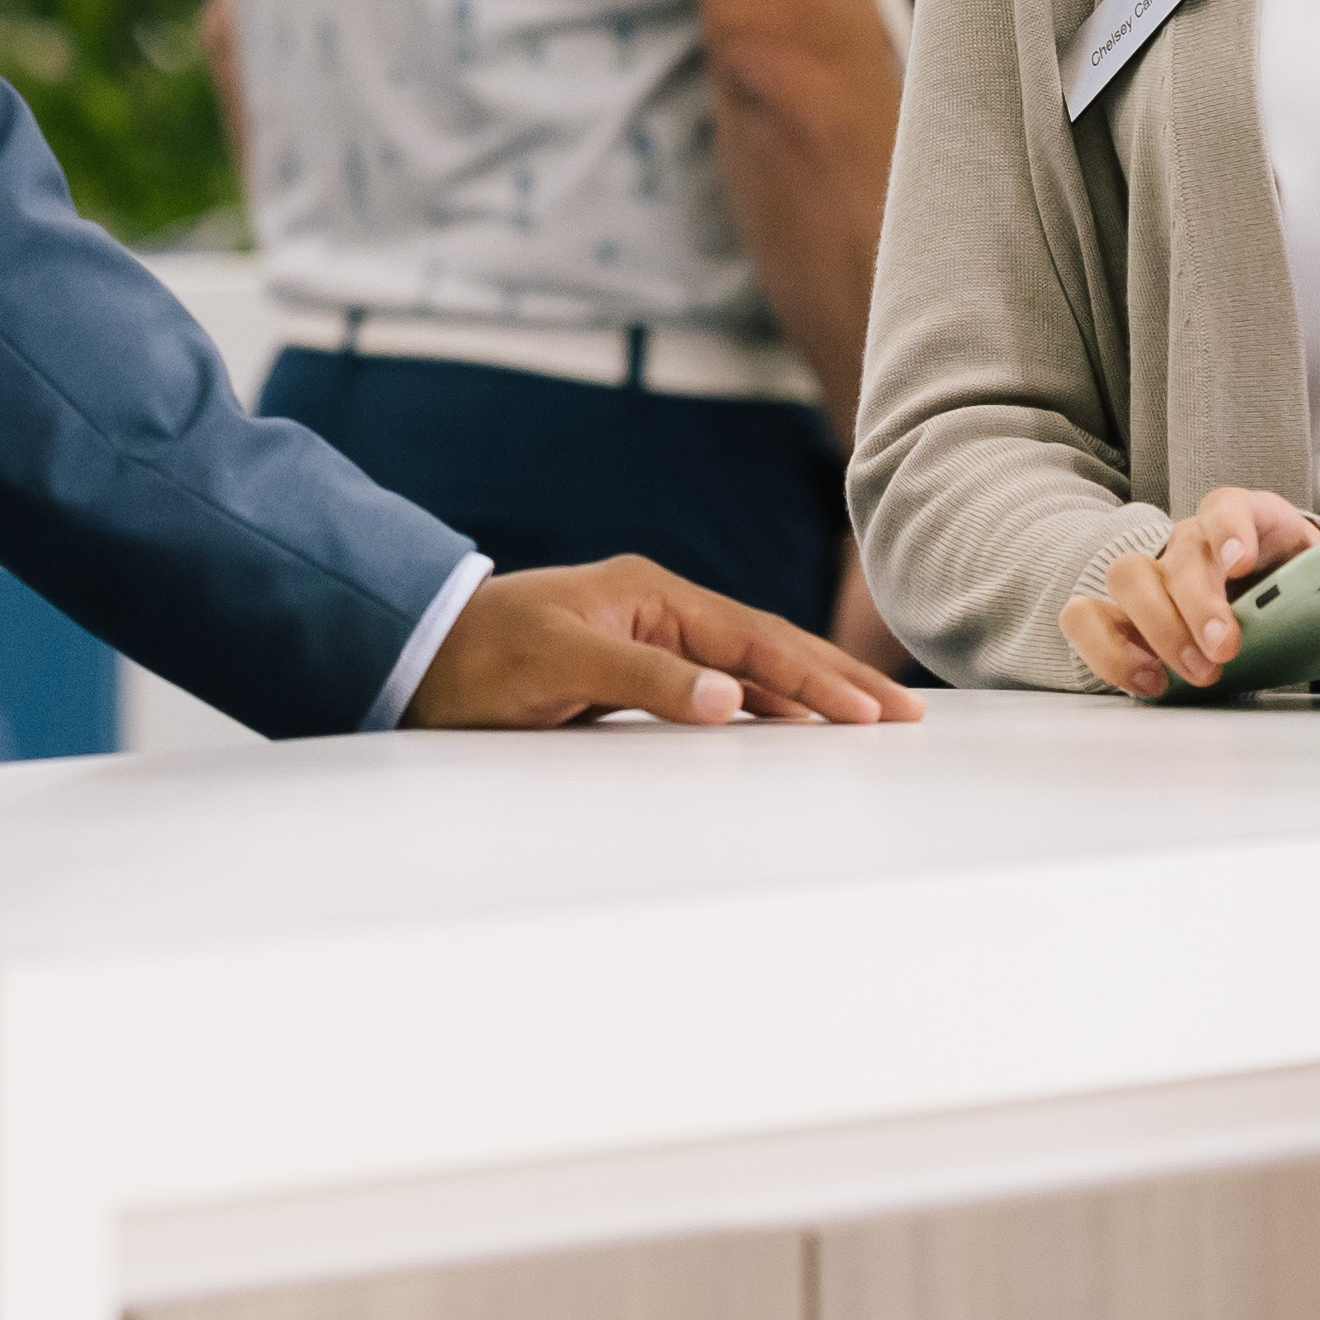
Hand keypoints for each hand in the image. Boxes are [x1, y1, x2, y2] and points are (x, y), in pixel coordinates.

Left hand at [408, 554, 918, 729]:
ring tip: (870, 720)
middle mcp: (660, 610)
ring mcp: (650, 641)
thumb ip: (648, 678)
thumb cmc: (479, 657)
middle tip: (903, 715)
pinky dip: (764, 705)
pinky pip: (718, 687)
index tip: (871, 712)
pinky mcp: (635, 674)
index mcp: (652, 594)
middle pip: (767, 644)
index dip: (816, 678)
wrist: (416, 661)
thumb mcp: (560, 662)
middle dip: (836, 681)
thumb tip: (732, 697)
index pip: (755, 638)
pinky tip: (792, 726)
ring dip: (807, 694)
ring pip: (748, 667)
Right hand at [1064, 482, 1319, 700]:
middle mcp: (1194, 541)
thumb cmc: (1297, 599)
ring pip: (1127, 576)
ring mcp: (1153, 575)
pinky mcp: (1121, 615)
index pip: (1230, 507)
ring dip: (1157, 627)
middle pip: (1178, 551)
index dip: (1231, 530)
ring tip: (1191, 675)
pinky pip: (1087, 615)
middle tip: (1225, 650)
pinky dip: (1108, 648)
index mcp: (1249, 524)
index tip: (1242, 563)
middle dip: (1197, 603)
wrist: (1271, 613)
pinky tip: (1146, 680)